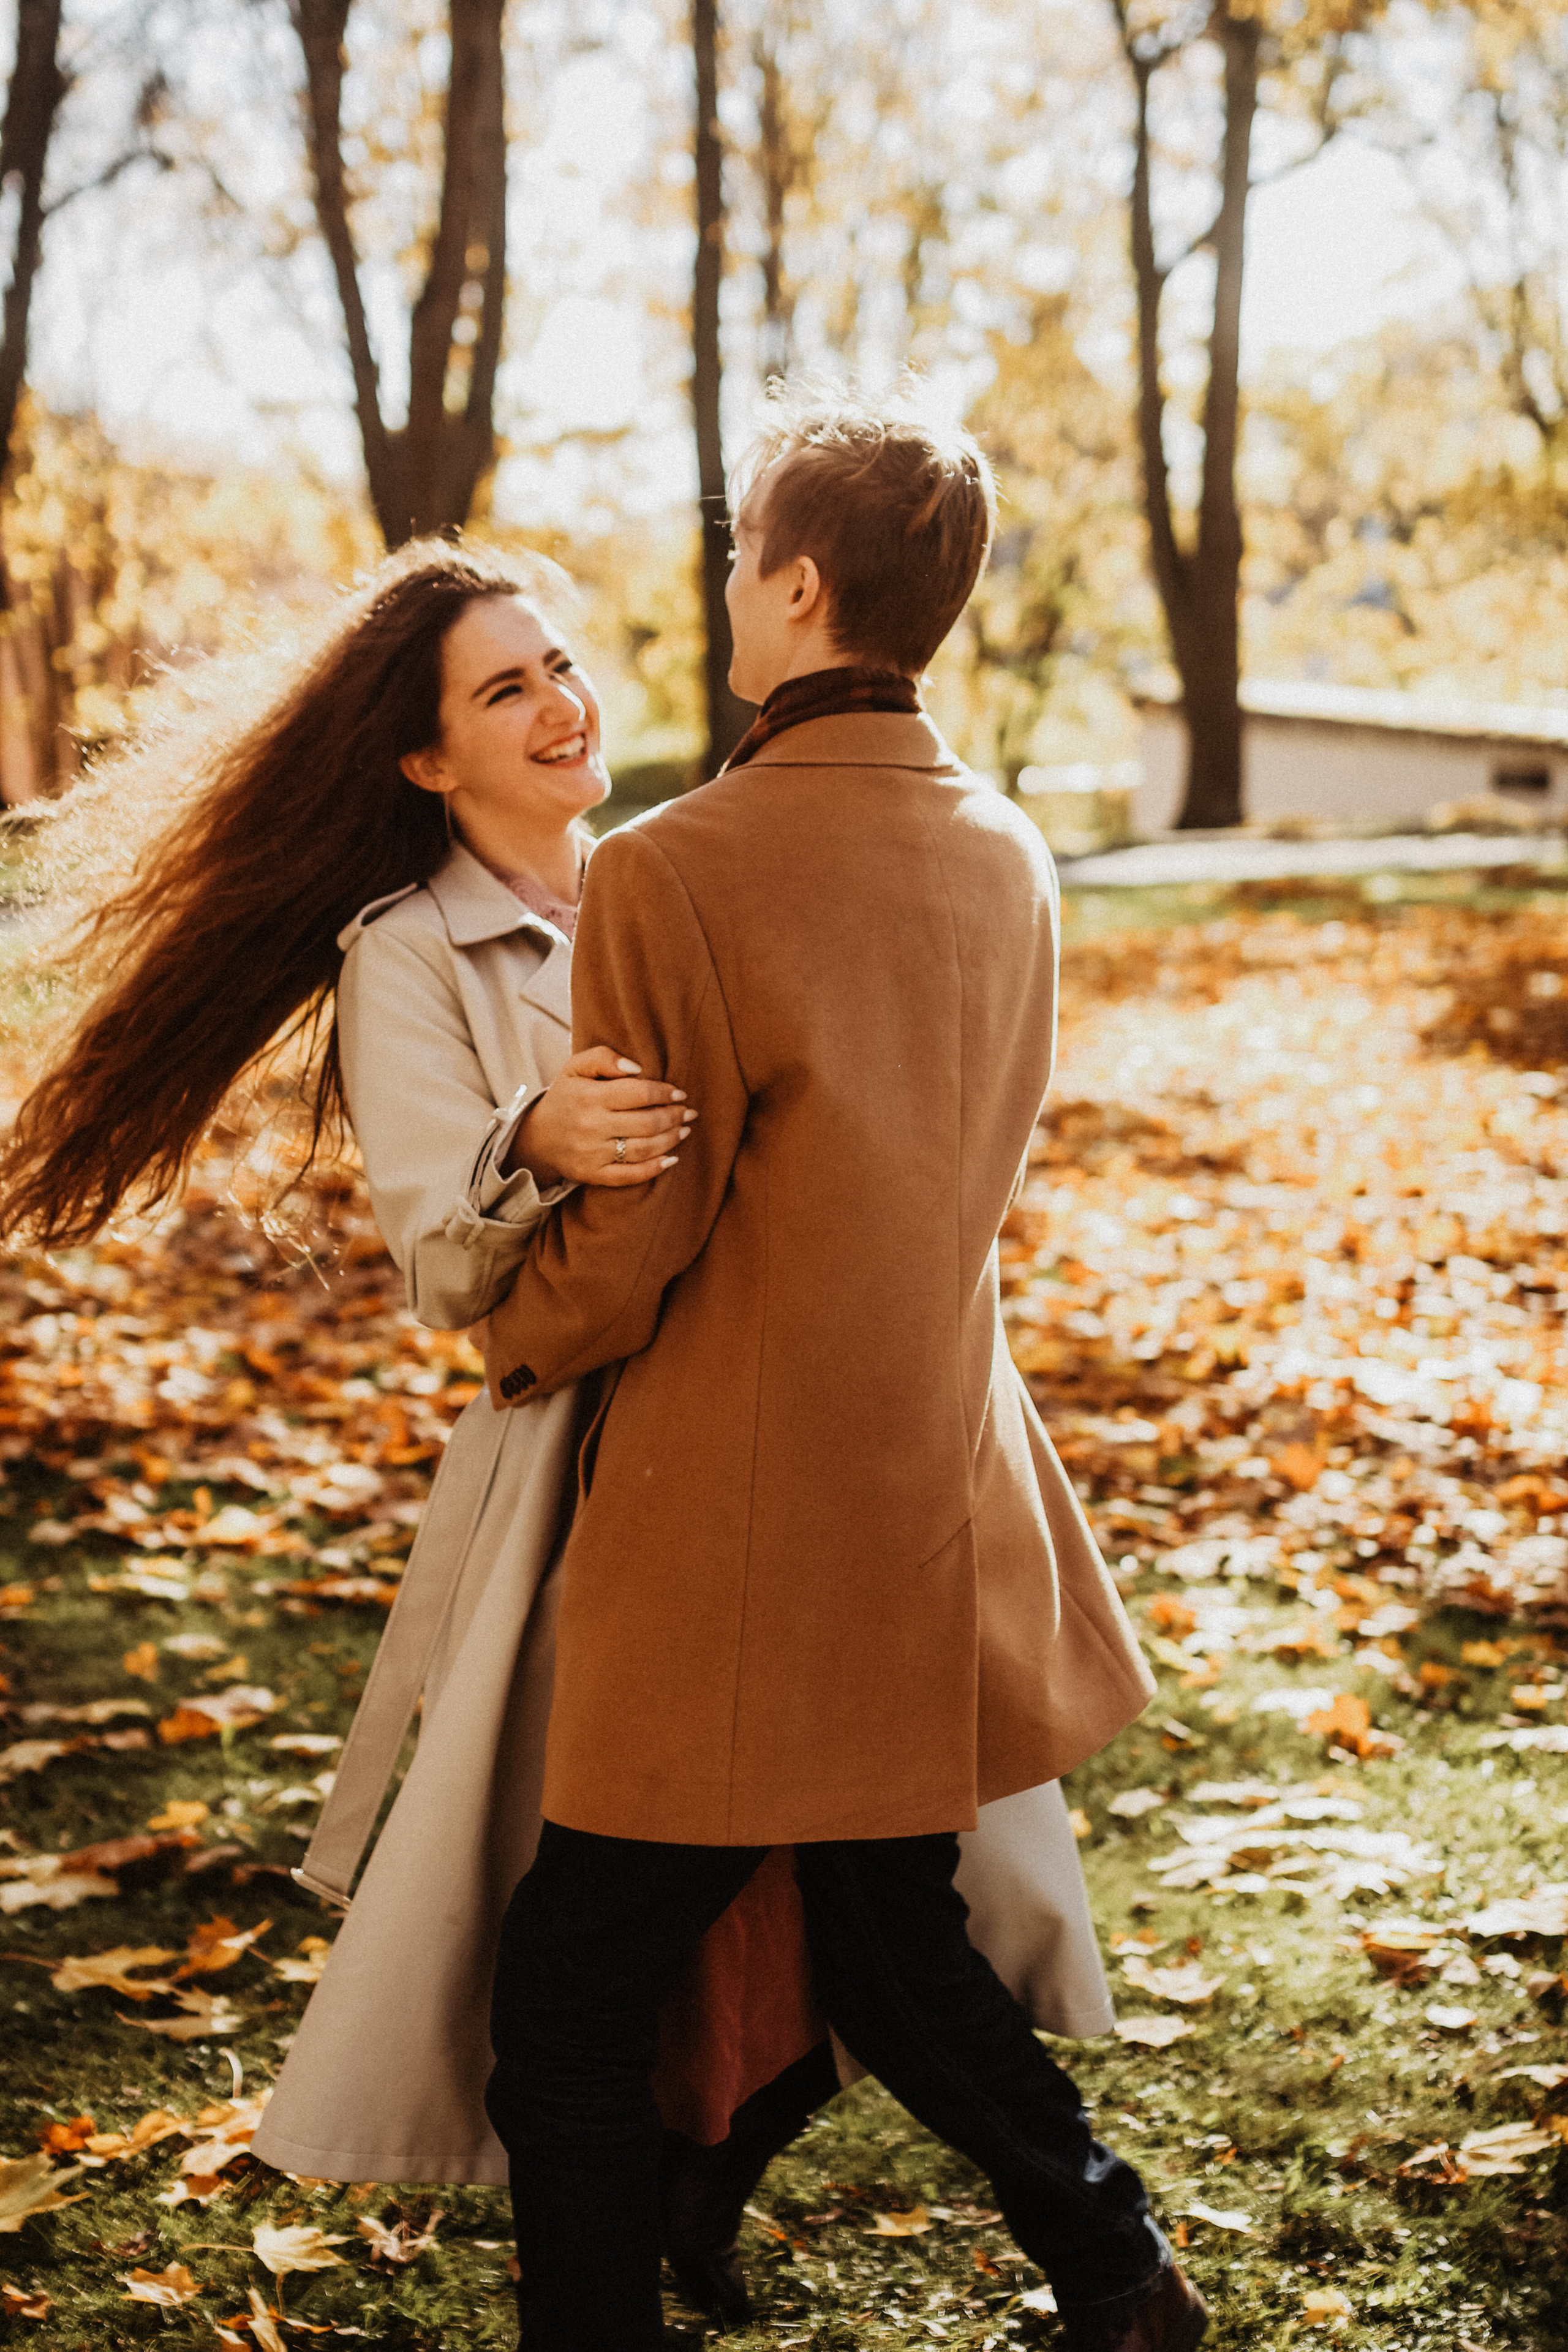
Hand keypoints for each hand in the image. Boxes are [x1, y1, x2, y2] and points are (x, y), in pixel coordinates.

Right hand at [505, 1045, 694, 1188]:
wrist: (538, 1137)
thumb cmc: (566, 1097)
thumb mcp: (575, 1067)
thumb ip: (604, 1058)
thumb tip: (637, 1068)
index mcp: (588, 1097)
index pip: (638, 1094)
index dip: (664, 1093)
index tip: (679, 1094)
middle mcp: (590, 1126)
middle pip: (646, 1123)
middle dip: (673, 1117)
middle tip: (689, 1112)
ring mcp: (592, 1154)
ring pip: (643, 1149)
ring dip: (671, 1140)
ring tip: (684, 1130)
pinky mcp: (593, 1175)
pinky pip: (630, 1176)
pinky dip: (655, 1169)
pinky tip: (672, 1159)